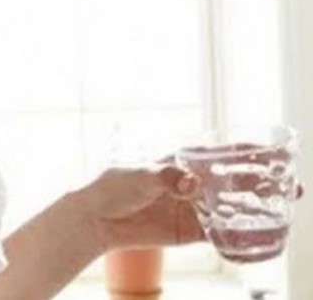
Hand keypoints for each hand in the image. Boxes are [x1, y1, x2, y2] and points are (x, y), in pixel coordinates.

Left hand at [75, 156, 304, 253]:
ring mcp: (193, 208)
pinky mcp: (189, 231)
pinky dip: (238, 236)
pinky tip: (259, 237)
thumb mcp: (138, 176)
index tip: (275, 152)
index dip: (248, 152)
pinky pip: (219, 234)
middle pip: (235, 182)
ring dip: (257, 209)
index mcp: (182, 162)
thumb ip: (166, 178)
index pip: (221, 154)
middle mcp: (192, 184)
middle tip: (292, 187)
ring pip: (232, 208)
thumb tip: (191, 182)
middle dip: (263, 184)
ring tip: (285, 210)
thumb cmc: (113, 187)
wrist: (97, 219)